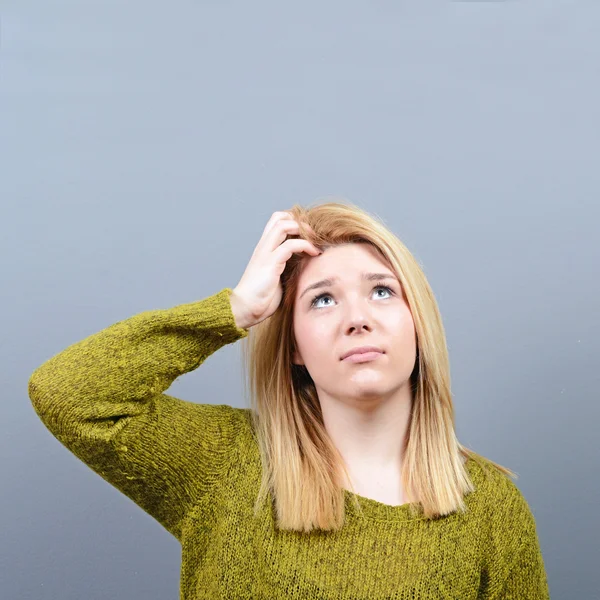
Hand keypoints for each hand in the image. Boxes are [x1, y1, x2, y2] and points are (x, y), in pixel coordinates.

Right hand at [230, 211, 320, 328]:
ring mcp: (266, 253)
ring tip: (316, 241)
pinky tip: (315, 253)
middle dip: (300, 221)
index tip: (309, 233)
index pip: (277, 222)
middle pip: (279, 217)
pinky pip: (291, 245)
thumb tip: (306, 265)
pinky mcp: (271, 263)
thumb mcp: (278, 277)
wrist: (246, 308)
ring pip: (283, 225)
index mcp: (265, 249)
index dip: (294, 221)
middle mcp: (264, 247)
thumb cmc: (261, 297)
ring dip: (304, 230)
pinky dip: (306, 245)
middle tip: (314, 234)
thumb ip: (287, 267)